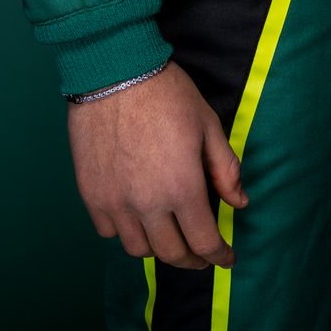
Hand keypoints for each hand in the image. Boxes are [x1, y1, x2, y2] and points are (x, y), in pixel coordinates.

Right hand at [67, 60, 248, 268]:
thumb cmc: (166, 92)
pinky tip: (135, 216)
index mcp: (182, 187)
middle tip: (200, 254)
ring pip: (138, 249)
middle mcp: (148, 204)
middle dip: (192, 259)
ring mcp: (116, 203)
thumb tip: (239, 202)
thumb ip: (225, 168)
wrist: (114, 70)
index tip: (227, 258)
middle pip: (172, 254)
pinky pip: (108, 231)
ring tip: (167, 233)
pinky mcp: (91, 195)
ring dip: (157, 246)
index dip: (219, 256)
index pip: (204, 242)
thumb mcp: (207, 123)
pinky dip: (125, 230)